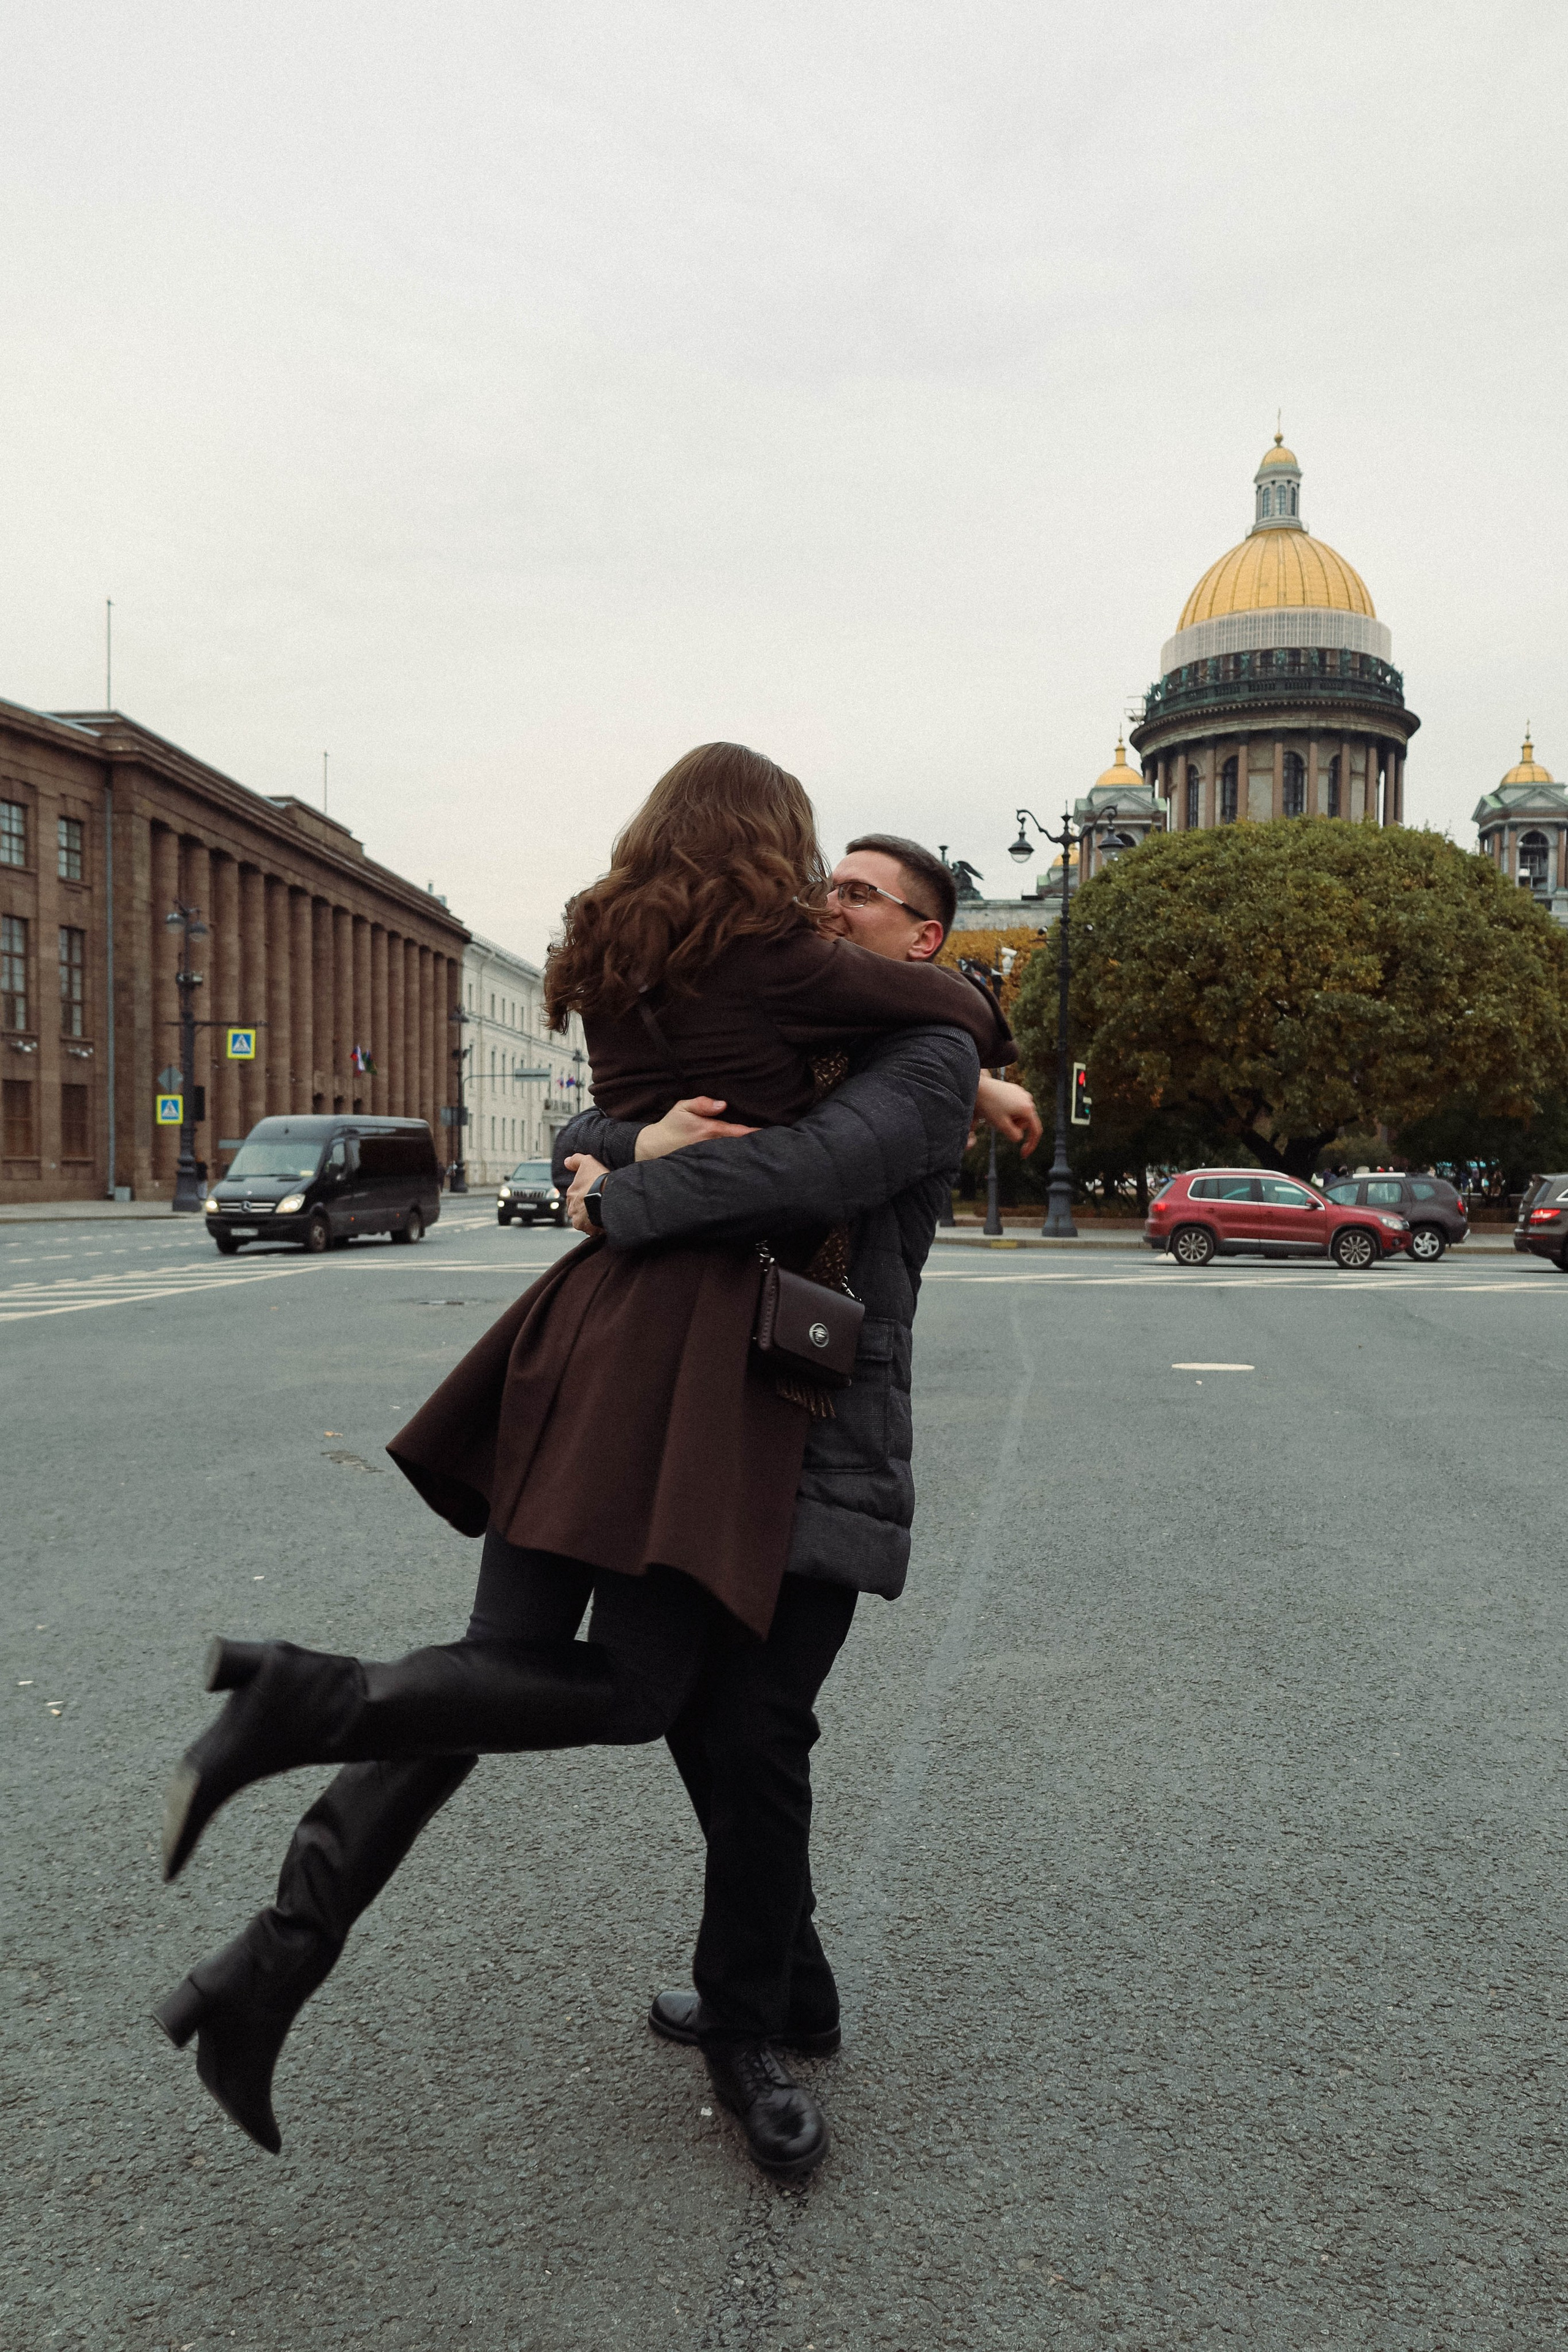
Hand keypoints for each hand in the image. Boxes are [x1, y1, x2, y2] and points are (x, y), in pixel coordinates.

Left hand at [563, 1153, 609, 1232]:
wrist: (609, 1196)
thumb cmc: (598, 1180)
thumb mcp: (587, 1162)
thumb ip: (576, 1160)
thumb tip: (566, 1162)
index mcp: (571, 1194)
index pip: (575, 1196)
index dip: (585, 1195)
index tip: (593, 1194)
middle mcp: (572, 1208)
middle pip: (578, 1210)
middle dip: (586, 1208)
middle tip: (598, 1203)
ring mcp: (579, 1220)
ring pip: (584, 1221)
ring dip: (591, 1219)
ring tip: (603, 1213)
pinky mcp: (589, 1229)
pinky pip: (593, 1230)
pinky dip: (597, 1227)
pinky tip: (605, 1220)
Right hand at [634, 1096, 756, 1161]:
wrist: (655, 1147)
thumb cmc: (672, 1125)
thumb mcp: (683, 1108)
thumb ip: (702, 1104)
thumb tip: (723, 1104)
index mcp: (710, 1130)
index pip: (738, 1132)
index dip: (754, 1133)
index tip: (768, 1133)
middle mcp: (713, 1145)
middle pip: (740, 1146)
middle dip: (755, 1145)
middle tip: (774, 1144)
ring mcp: (710, 1156)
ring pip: (734, 1155)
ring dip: (747, 1153)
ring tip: (764, 1152)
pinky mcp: (707, 1164)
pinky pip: (725, 1161)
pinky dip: (736, 1159)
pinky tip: (746, 1160)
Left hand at [973, 1074, 1043, 1157]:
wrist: (978, 1086)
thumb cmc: (988, 1106)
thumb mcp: (1001, 1126)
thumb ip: (1014, 1136)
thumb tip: (1019, 1137)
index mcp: (1027, 1109)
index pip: (1036, 1131)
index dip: (1031, 1145)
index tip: (1023, 1155)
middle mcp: (1028, 1099)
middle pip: (1026, 1123)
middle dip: (1015, 1127)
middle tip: (999, 1123)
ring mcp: (1022, 1093)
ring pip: (1020, 1115)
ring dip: (1010, 1119)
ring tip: (996, 1113)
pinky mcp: (1015, 1090)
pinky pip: (1015, 1106)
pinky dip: (1008, 1111)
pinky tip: (996, 1107)